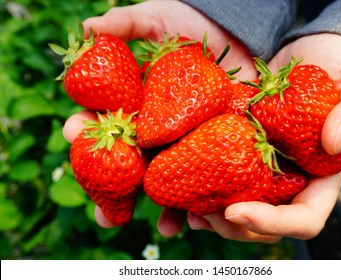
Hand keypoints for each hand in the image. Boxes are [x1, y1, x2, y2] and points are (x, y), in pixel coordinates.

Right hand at [63, 1, 256, 229]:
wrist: (239, 31)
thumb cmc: (194, 23)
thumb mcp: (159, 18)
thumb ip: (125, 24)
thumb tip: (88, 28)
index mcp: (138, 103)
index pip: (107, 120)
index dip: (89, 127)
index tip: (74, 130)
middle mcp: (159, 127)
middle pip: (134, 161)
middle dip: (119, 189)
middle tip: (103, 215)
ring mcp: (188, 139)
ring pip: (169, 178)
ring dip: (161, 206)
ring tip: (156, 227)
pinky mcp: (217, 144)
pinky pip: (207, 176)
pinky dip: (200, 199)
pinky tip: (194, 218)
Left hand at [170, 34, 340, 241]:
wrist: (311, 53)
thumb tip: (336, 142)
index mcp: (320, 178)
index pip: (303, 219)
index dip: (272, 224)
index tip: (238, 211)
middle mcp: (289, 179)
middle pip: (263, 223)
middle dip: (232, 226)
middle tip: (203, 213)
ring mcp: (261, 167)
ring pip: (236, 207)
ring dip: (209, 216)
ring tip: (183, 210)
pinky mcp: (238, 149)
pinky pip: (218, 176)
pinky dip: (195, 187)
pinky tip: (176, 187)